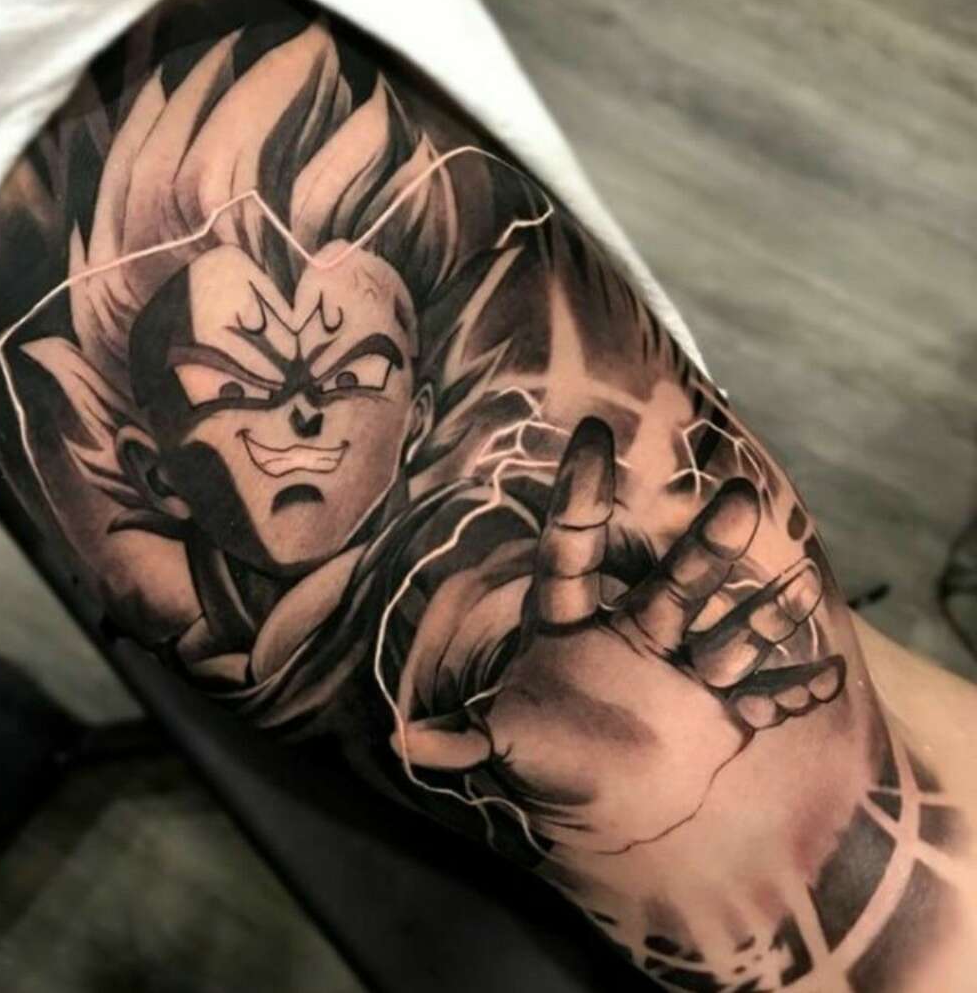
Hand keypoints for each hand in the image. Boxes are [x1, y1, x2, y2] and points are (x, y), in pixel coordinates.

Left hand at [394, 418, 845, 852]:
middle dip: (704, 546)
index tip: (593, 433)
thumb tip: (406, 743)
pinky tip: (827, 677)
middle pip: (671, 583)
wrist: (606, 800)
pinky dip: (793, 693)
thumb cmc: (546, 760)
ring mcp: (681, 669)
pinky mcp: (721, 711)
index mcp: (569, 625)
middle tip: (740, 496)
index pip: (572, 552)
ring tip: (797, 585)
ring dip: (761, 613)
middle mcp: (632, 633)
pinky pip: (762, 698)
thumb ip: (466, 739)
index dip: (579, 497)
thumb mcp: (506, 748)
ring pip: (725, 631)